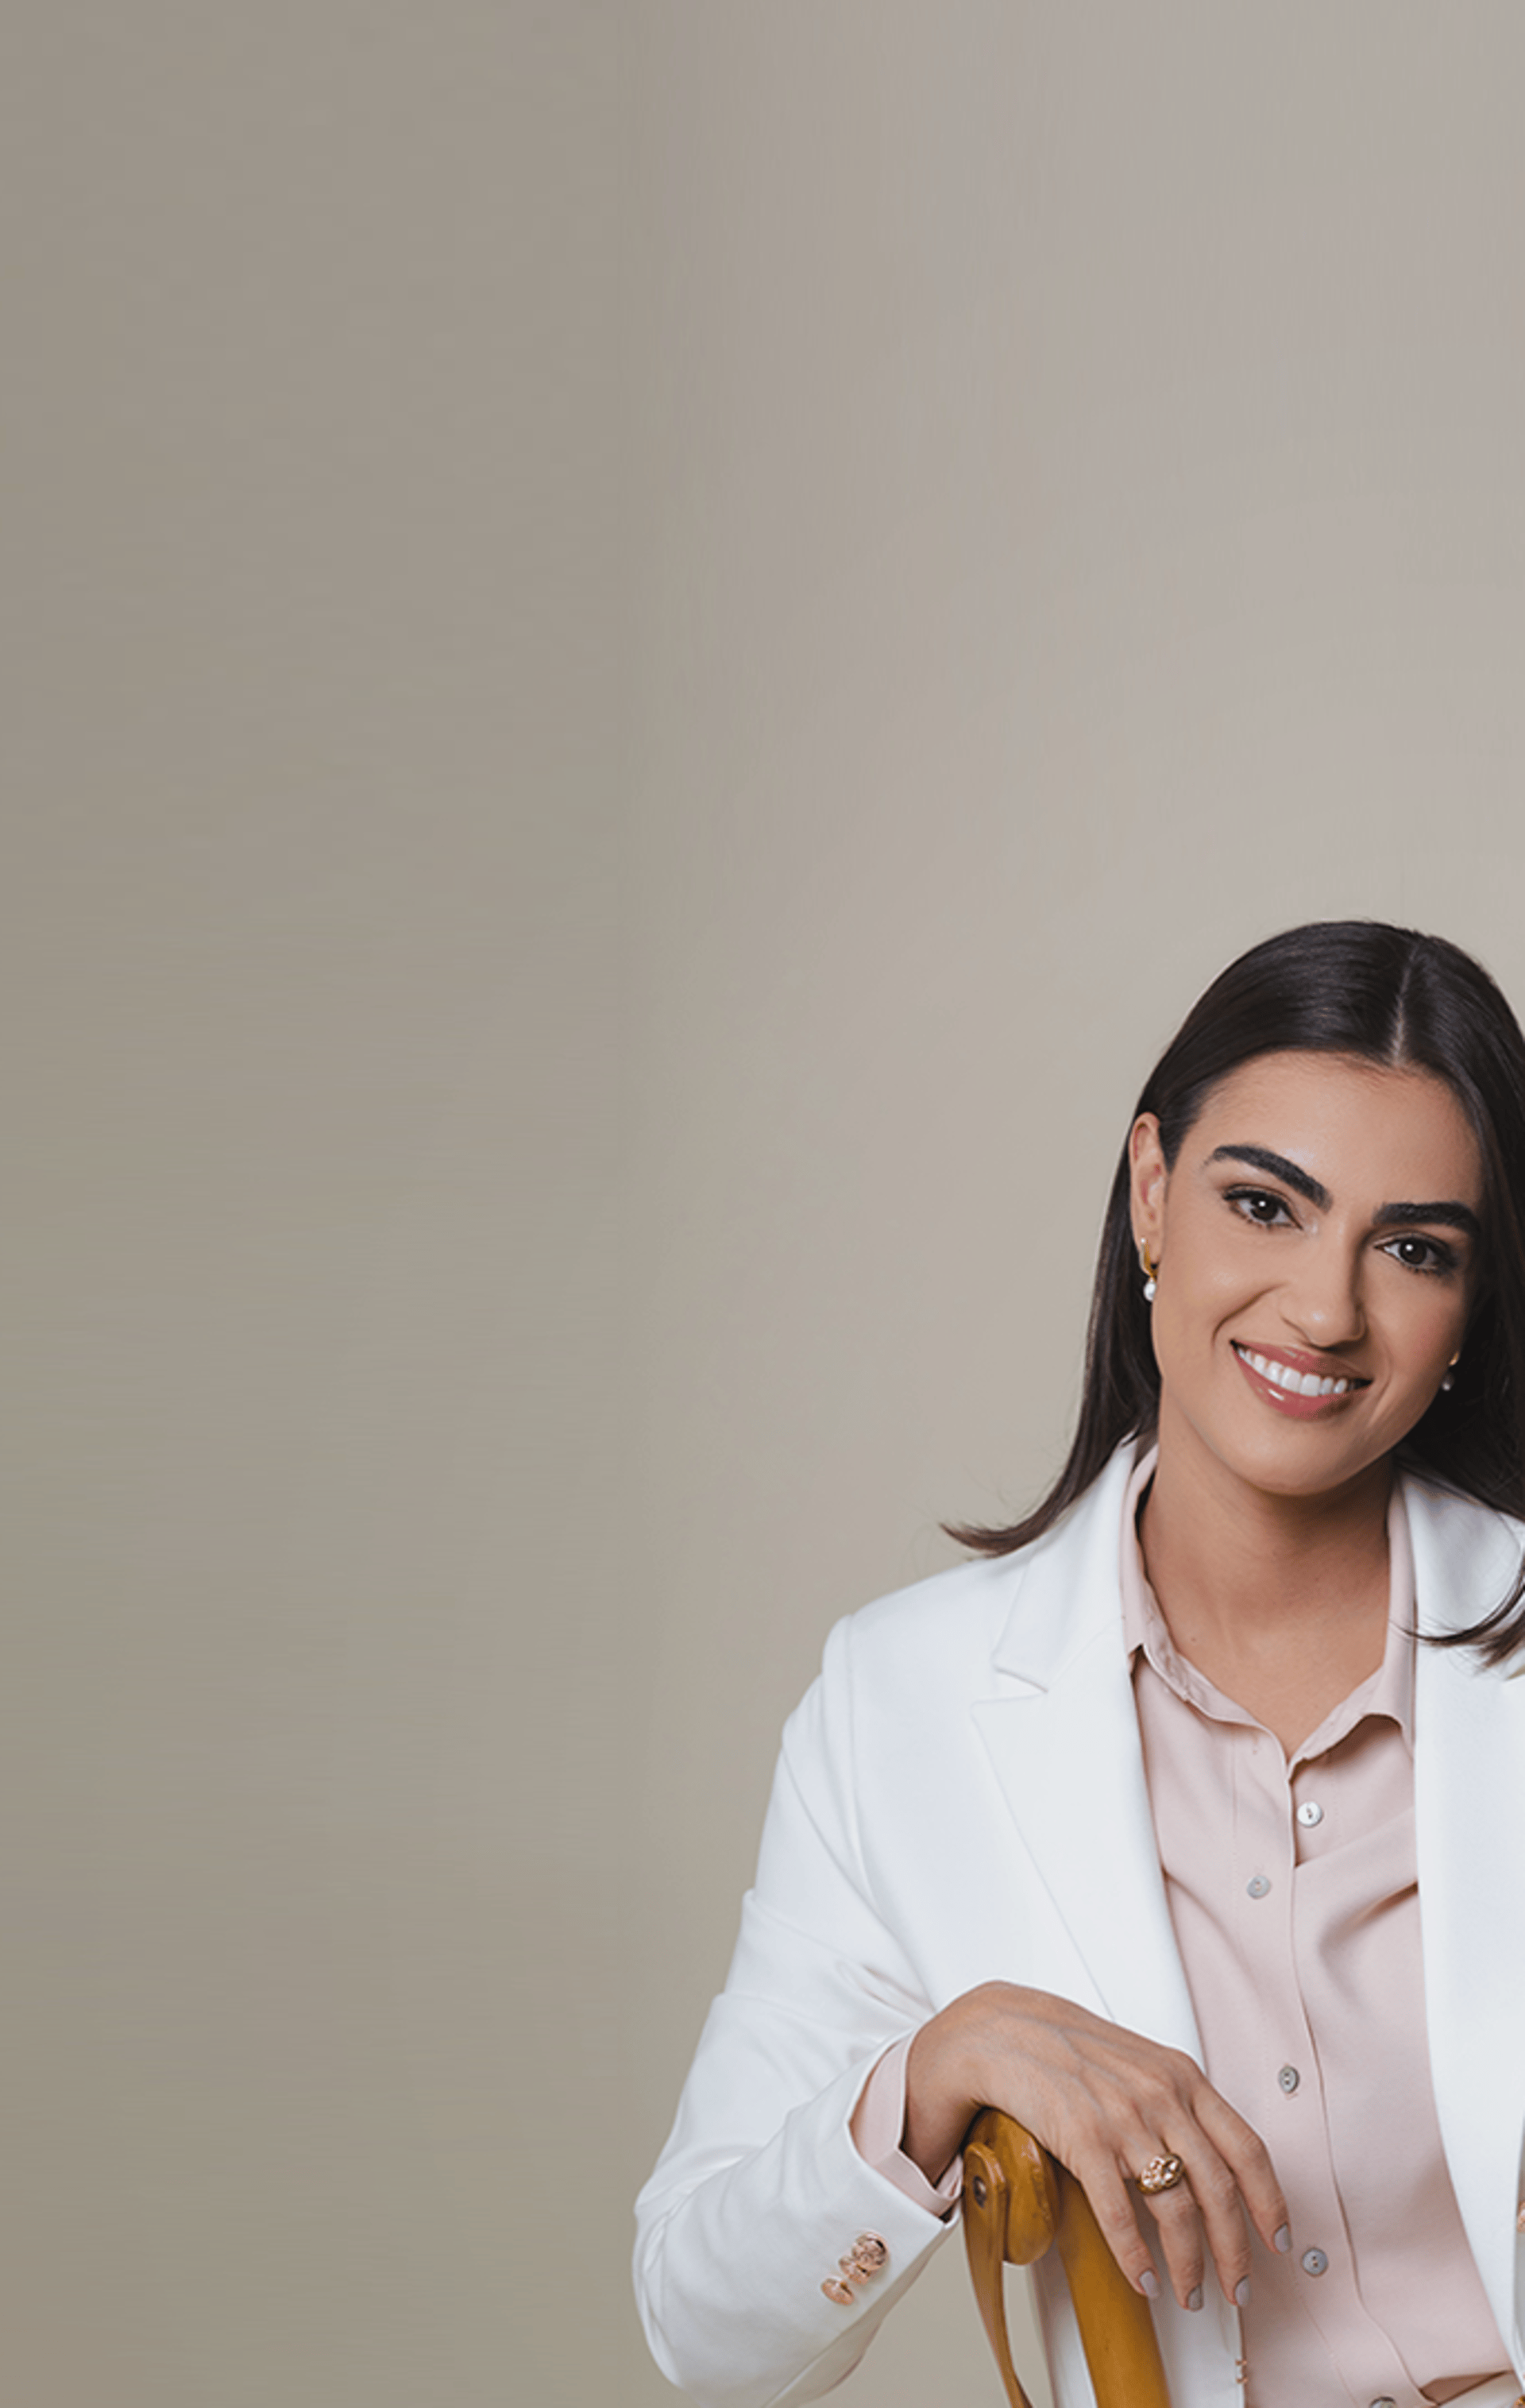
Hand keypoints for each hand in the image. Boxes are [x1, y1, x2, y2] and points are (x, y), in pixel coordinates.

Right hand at [904, 1982, 1288, 2310]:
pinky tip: (1144, 2278)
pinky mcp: (1084, 2140)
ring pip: (1176, 2209)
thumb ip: (1178, 2104)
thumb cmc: (1072, 2051)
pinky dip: (1137, 2257)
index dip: (1270, 2202)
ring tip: (1189, 2292)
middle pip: (1219, 2191)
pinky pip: (1121, 2214)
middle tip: (1237, 2288)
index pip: (1248, 2149)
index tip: (1276, 2239)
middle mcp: (1162, 2097)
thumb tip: (1211, 2162)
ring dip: (1189, 2264)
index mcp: (1184, 2079)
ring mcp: (1124, 2119)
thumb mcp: (1142, 2064)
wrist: (1005, 2032)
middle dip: (1235, 2252)